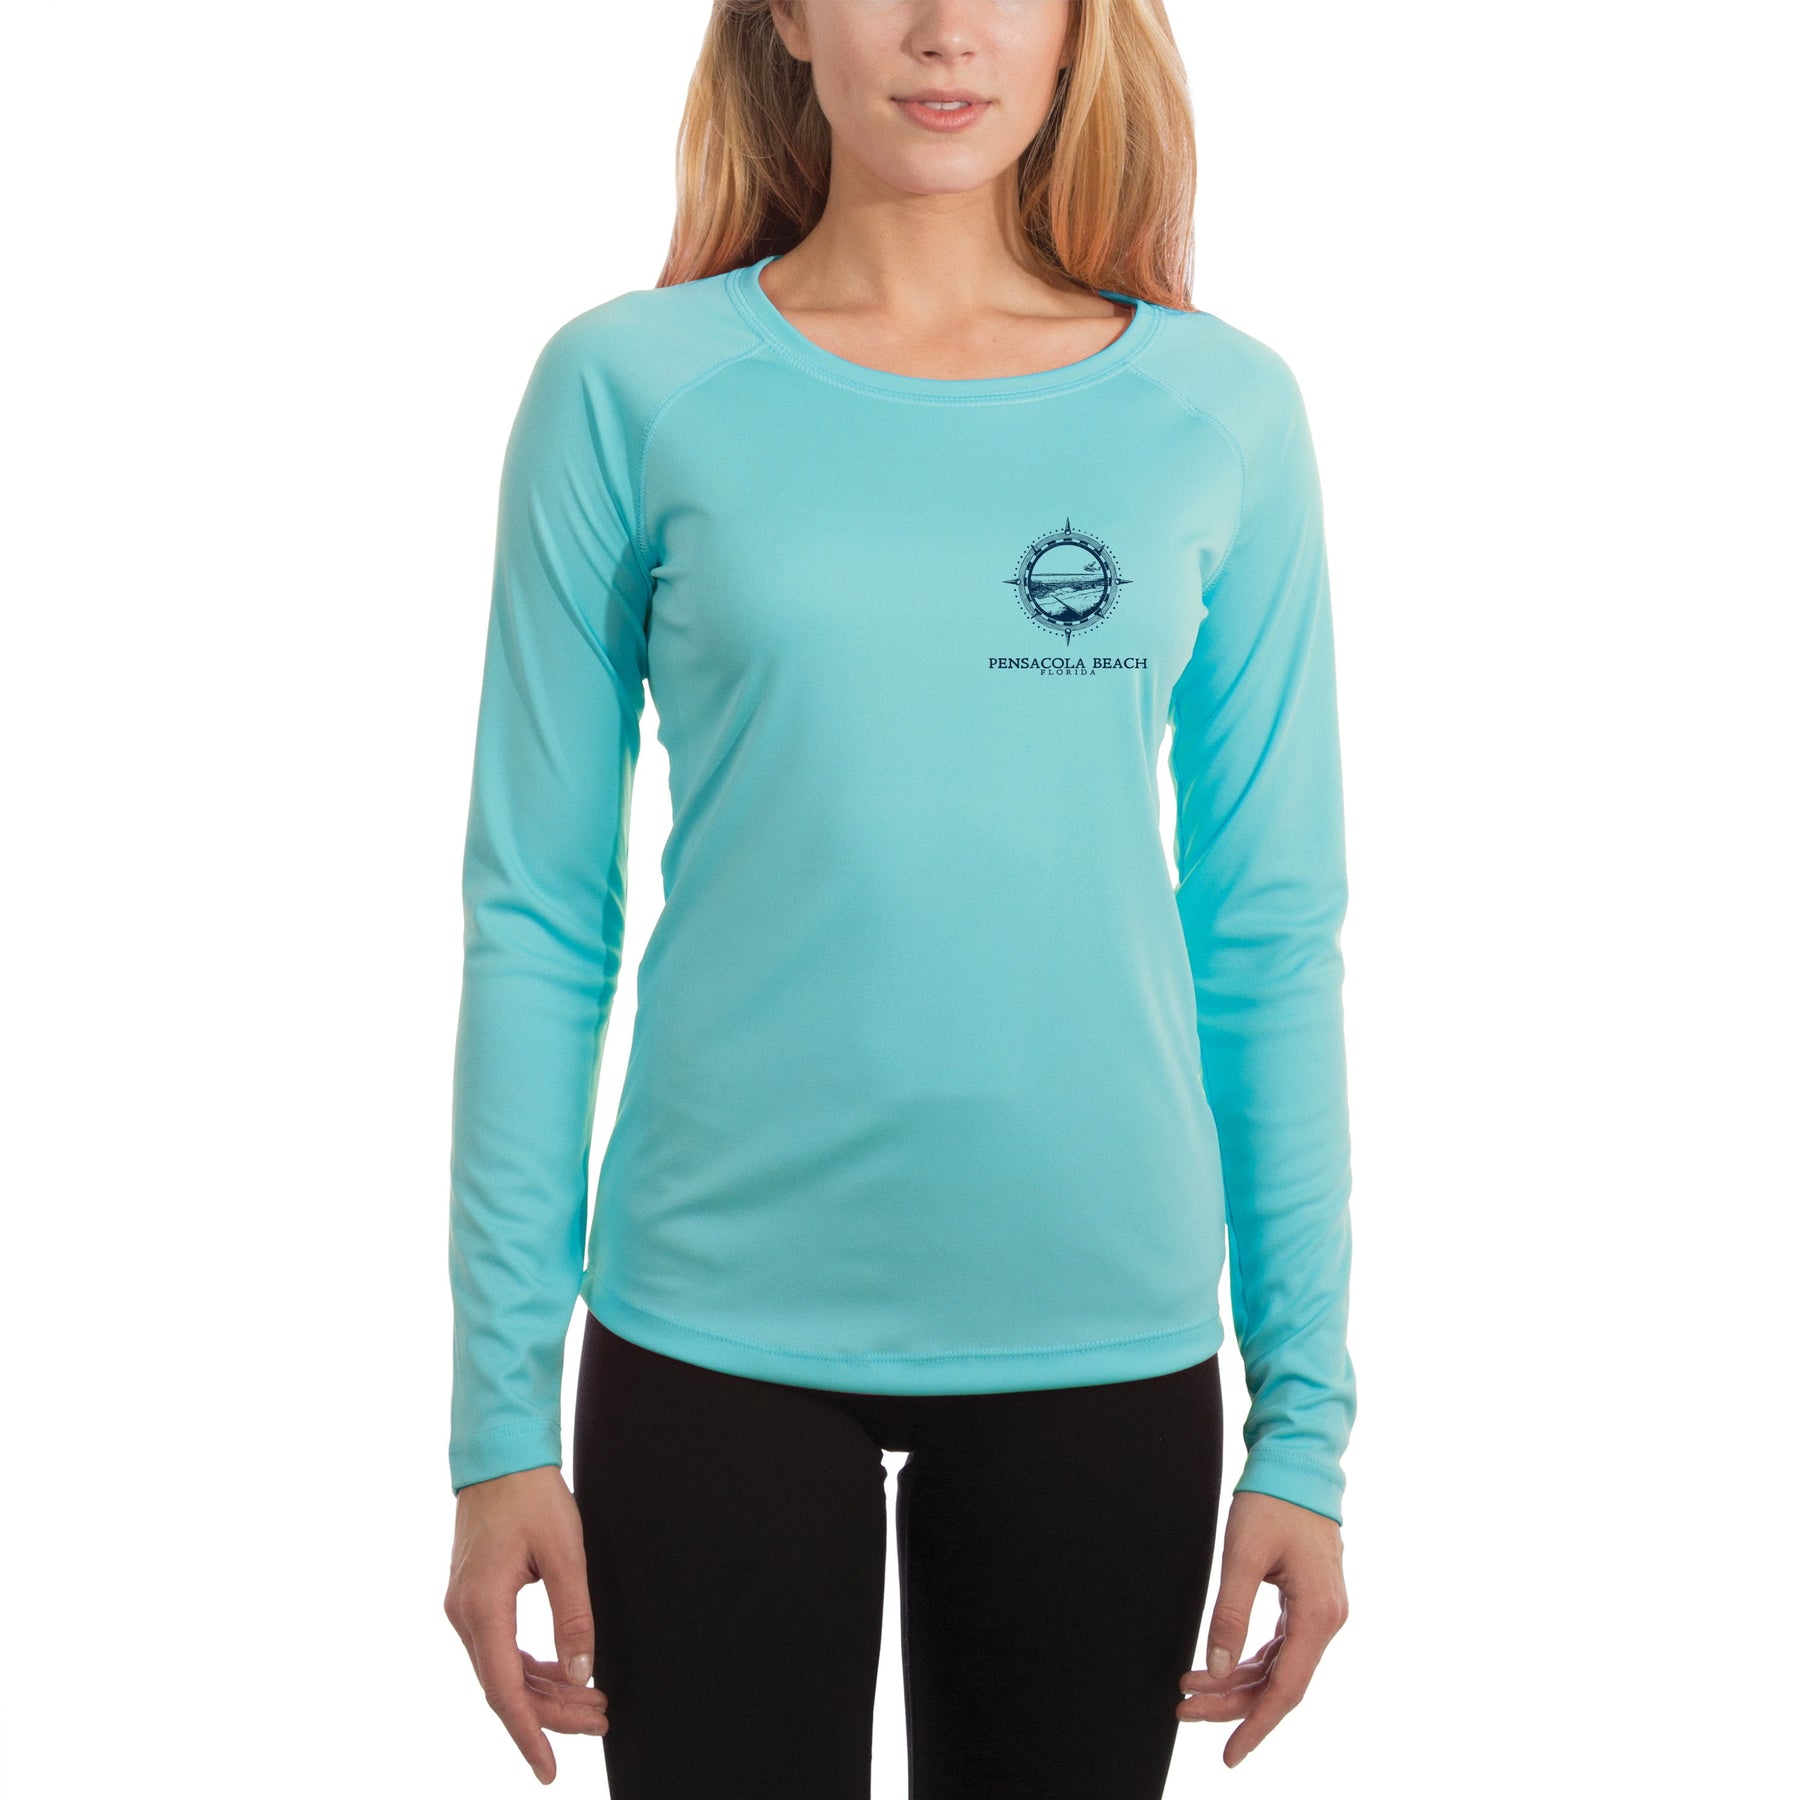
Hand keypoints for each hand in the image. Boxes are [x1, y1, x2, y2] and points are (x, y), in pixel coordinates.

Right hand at [443, 1464, 607, 1784]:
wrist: (499, 1455)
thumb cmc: (531, 1495)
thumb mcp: (564, 1551)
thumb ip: (574, 1615)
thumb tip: (582, 1672)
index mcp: (482, 1607)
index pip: (504, 1690)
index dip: (529, 1734)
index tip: (549, 1770)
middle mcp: (465, 1614)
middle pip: (506, 1686)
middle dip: (553, 1712)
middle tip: (601, 1721)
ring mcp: (465, 1607)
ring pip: (503, 1670)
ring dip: (546, 1690)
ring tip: (594, 1703)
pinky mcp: (474, 1598)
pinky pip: (500, 1648)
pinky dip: (531, 1667)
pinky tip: (561, 1673)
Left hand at [1176, 1489, 1348, 1767]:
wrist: (1297, 1463)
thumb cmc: (1272, 1502)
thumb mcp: (1243, 1555)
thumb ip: (1230, 1613)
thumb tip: (1217, 1668)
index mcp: (1318, 1615)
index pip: (1287, 1689)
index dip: (1256, 1725)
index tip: (1229, 1754)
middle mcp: (1327, 1620)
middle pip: (1279, 1682)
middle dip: (1231, 1702)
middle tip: (1183, 1709)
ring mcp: (1319, 1611)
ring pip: (1277, 1666)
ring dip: (1236, 1682)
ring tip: (1190, 1688)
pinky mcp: (1308, 1601)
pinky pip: (1279, 1646)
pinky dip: (1249, 1660)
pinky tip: (1220, 1667)